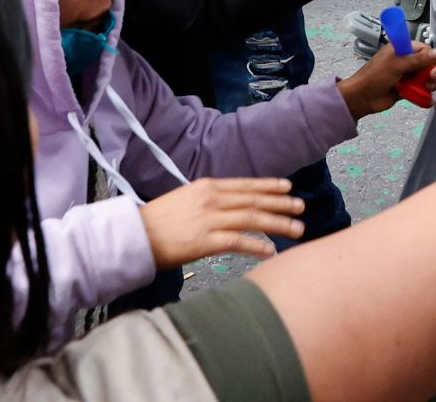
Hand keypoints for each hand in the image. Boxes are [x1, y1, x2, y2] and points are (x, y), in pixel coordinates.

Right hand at [138, 177, 303, 265]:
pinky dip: (258, 245)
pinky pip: (239, 241)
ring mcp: (210, 219)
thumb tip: (231, 205)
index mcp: (207, 186)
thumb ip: (209, 200)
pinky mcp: (206, 241)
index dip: (269, 186)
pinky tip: (271, 251)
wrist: (134, 236)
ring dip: (278, 224)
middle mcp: (212, 199)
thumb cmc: (158, 221)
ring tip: (297, 229)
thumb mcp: (186, 199)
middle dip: (281, 204)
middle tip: (301, 207)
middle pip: (255, 200)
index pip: (246, 185)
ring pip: (253, 218)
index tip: (287, 188)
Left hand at [339, 34, 435, 118]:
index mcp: (402, 49)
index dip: (432, 58)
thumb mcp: (397, 64)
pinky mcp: (407, 89)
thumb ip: (418, 59)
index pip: (425, 50)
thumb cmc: (376, 76)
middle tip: (431, 79)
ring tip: (426, 89)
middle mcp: (406, 61)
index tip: (432, 68)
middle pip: (429, 64)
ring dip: (430, 84)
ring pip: (427, 78)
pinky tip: (428, 100)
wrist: (362, 97)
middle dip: (433, 72)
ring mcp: (407, 76)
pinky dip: (425, 95)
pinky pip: (421, 90)